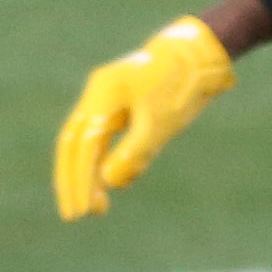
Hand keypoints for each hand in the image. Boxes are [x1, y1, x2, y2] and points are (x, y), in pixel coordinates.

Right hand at [51, 14, 237, 219]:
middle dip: (72, 181)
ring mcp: (105, 101)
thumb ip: (133, 153)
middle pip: (72, 146)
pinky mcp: (118, 108)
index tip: (82, 211)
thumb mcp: (160, 124)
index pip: (83, 146)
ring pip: (85, 144)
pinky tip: (117, 183)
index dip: (80, 181)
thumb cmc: (181, 85)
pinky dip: (106, 163)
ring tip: (99, 209)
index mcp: (104, 93)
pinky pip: (103, 140)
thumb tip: (108, 182)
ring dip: (88, 176)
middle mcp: (97, 95)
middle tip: (74, 216)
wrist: (199, 54)